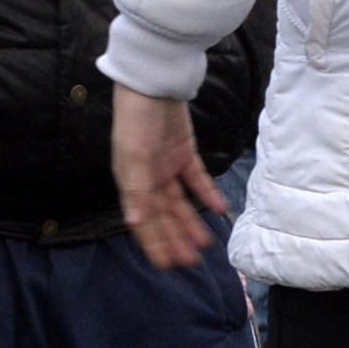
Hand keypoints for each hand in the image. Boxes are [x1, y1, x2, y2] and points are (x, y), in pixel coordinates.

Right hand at [112, 86, 223, 271]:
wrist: (153, 83)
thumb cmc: (136, 119)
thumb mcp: (133, 155)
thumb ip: (136, 189)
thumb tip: (135, 222)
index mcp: (131, 180)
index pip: (143, 219)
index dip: (153, 242)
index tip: (166, 264)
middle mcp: (147, 177)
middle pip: (163, 215)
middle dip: (175, 238)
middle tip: (190, 262)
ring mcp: (166, 165)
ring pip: (180, 202)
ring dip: (191, 222)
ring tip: (205, 243)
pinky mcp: (184, 153)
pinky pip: (197, 180)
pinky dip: (206, 194)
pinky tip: (218, 209)